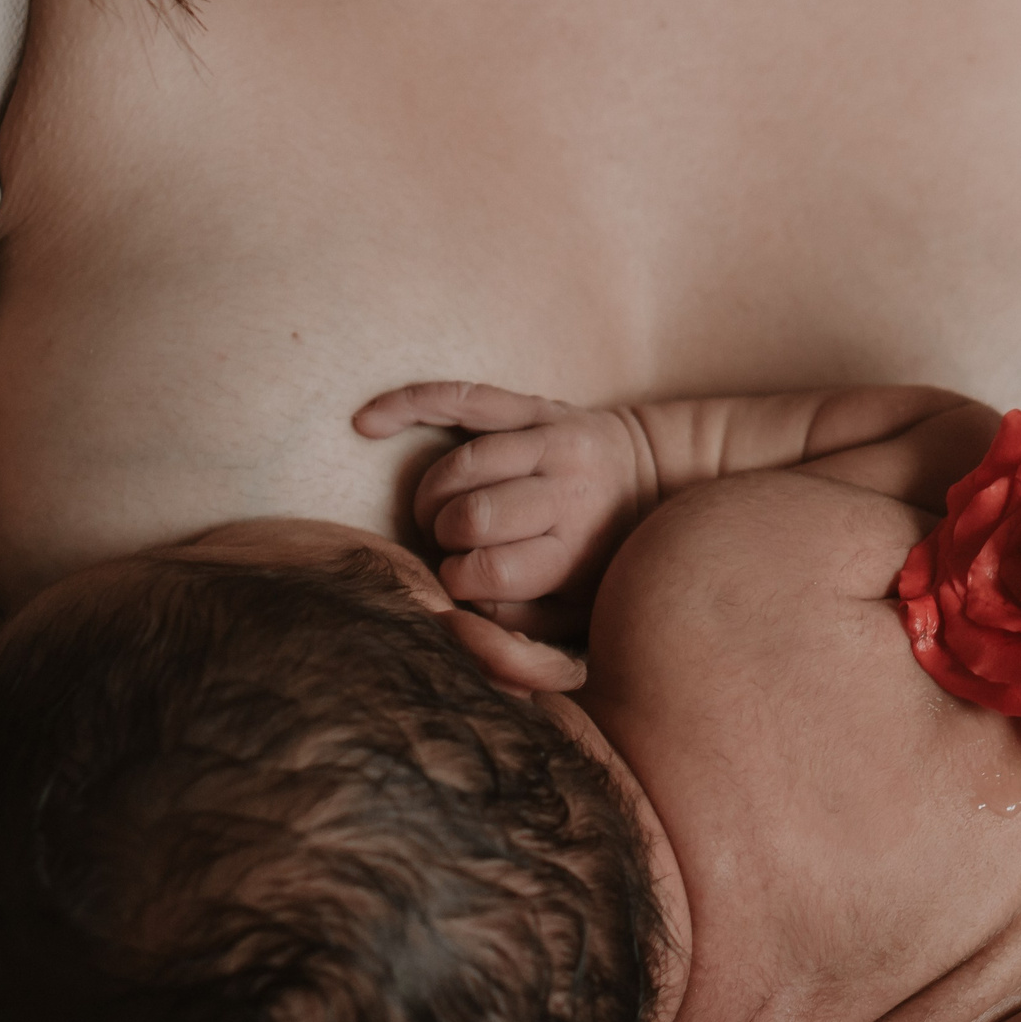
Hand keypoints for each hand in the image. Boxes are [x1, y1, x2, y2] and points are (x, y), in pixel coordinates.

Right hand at [355, 382, 654, 632]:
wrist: (652, 475)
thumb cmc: (602, 555)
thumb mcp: (581, 610)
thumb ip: (522, 623)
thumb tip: (460, 608)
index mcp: (577, 549)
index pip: (491, 571)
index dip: (459, 580)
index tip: (462, 580)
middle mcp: (570, 491)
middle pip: (471, 515)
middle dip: (445, 534)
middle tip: (450, 542)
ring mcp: (554, 440)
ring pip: (461, 464)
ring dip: (431, 493)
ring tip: (436, 511)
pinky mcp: (534, 405)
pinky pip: (460, 398)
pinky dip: (406, 406)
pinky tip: (368, 424)